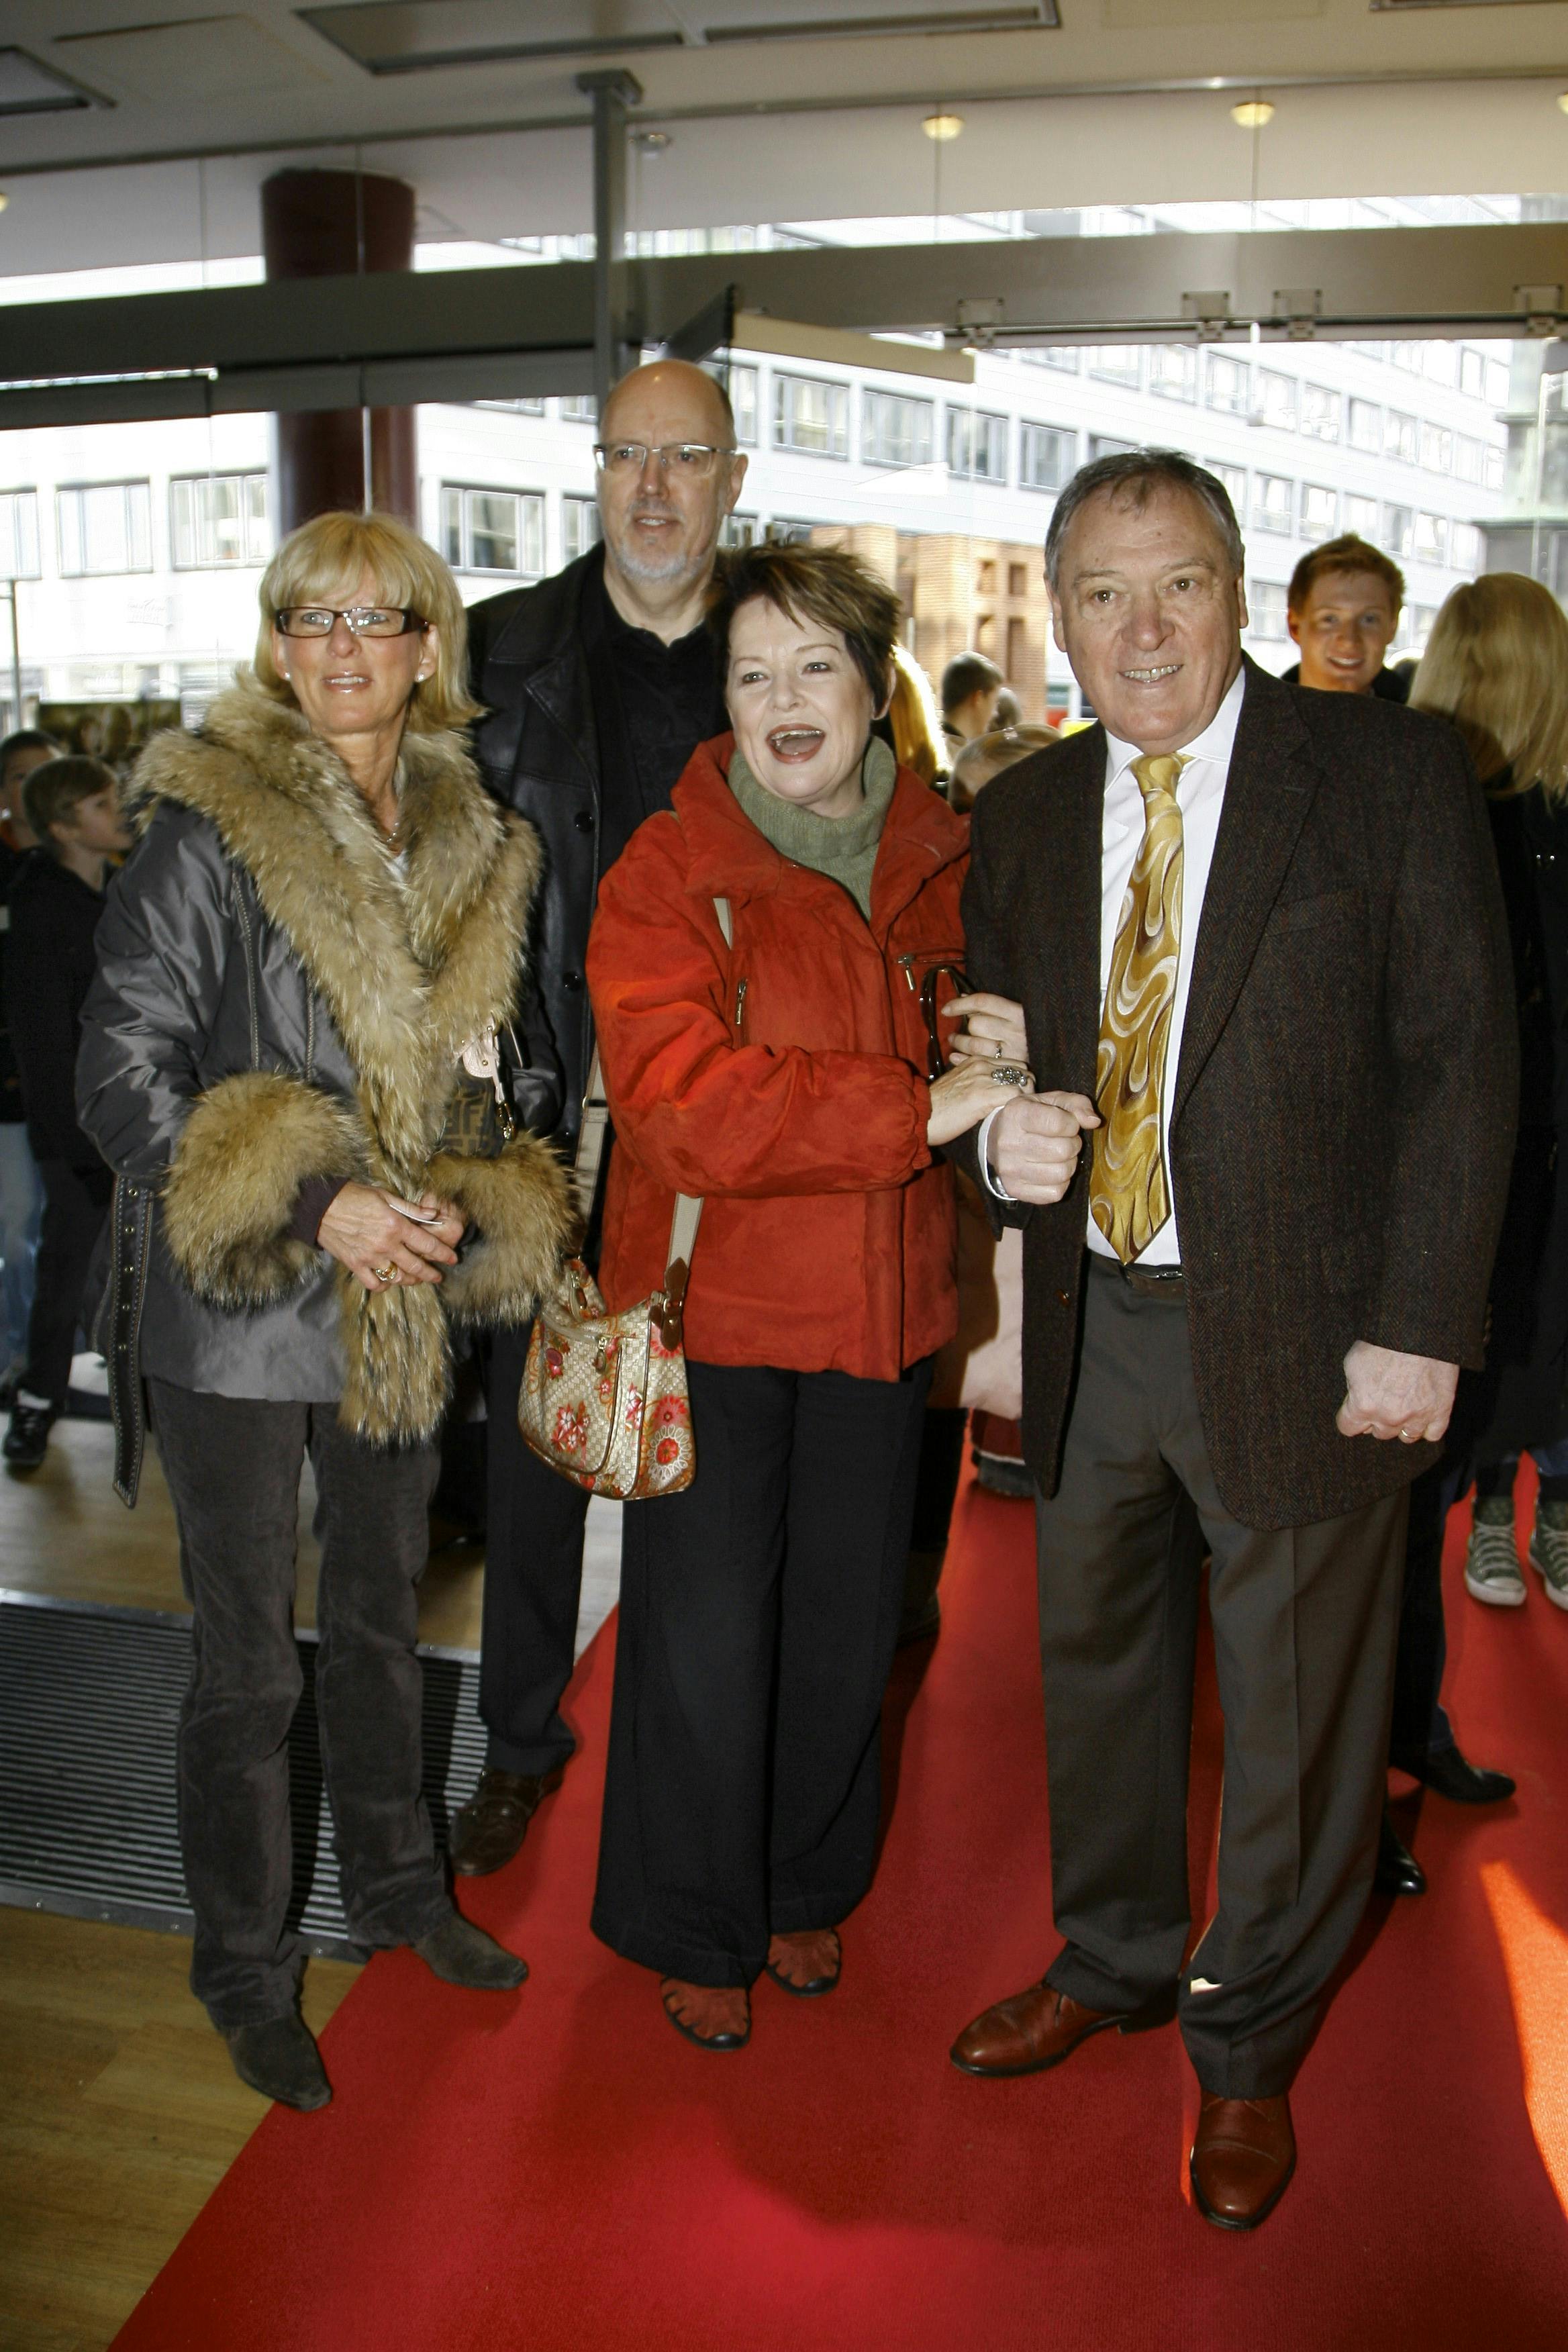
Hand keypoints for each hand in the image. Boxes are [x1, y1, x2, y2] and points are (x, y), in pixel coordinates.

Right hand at [317, 1182, 463, 1292]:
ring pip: (398, 1277)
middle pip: (416, 1266)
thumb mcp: (385, 1196)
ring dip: (411, 1280)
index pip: (427, 1244)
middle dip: (431, 1273)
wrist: (322, 1207)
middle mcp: (386, 1244)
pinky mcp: (356, 1265)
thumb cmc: (354, 1196)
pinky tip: (389, 1280)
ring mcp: (371, 1257)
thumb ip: (411, 1208)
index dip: (443, 1253)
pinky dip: (384, 1284)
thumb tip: (434, 1213)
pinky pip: (375, 1283)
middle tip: (438, 1276)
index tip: (452, 1258)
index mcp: (396, 1225)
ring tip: (416, 1279)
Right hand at [926, 1056, 1031, 1148]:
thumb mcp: (958, 1084)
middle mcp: (981, 1064)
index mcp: (975, 1060)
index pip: (1013, 1063)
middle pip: (1022, 1069)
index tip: (1017, 1096)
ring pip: (1023, 1081)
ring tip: (1018, 1112)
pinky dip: (1018, 1105)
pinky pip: (1015, 1094)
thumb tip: (996, 1091)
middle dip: (1026, 1087)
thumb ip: (977, 1081)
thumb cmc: (936, 1106)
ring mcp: (983, 1078)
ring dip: (1025, 1097)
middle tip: (1021, 1105)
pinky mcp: (983, 1094)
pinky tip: (1012, 1116)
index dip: (1019, 1080)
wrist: (919, 1115)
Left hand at [943, 993, 1027, 1068]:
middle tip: (958, 1029)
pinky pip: (977, 1062)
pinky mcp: (1008, 1069)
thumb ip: (991, 1005)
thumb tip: (962, 996)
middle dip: (965, 1025)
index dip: (961, 1004)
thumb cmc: (1028, 1030)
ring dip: (959, 1042)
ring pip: (973, 1044)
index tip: (946, 1009)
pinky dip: (962, 1059)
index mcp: (1019, 1013)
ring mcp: (1012, 1052)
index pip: (983, 1002)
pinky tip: (955, 1056)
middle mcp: (1016, 1032)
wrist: (1053, 1056)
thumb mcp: (1016, 1013)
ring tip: (955, 1040)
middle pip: (976, 1023)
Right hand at [988, 1091, 1098, 1203]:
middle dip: (1072, 1144)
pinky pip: (1055, 1193)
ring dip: (1068, 1164)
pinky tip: (1051, 1170)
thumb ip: (1077, 1105)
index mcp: (1016, 1114)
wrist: (997, 1139)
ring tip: (1059, 1156)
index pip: (1058, 1124)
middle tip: (1064, 1141)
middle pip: (1063, 1151)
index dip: (1072, 1124)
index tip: (1067, 1123)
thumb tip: (1094, 1122)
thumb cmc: (1032, 1117)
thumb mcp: (1052, 1101)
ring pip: (1062, 1173)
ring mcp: (1009, 1169)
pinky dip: (1060, 1183)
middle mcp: (1009, 1142)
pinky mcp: (1015, 1190)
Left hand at [1336, 1340, 1457, 1444]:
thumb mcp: (1353, 1361)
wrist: (1419, 1330)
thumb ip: (1352, 1387)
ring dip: (1403, 1425)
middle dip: (1378, 1419)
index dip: (1351, 1418)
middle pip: (1379, 1433)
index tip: (1355, 1411)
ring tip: (1404, 1407)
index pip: (1348, 1428)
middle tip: (1383, 1401)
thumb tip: (1355, 1399)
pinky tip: (1423, 1414)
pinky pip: (1432, 1435)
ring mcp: (1417, 1417)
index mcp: (1363, 1405)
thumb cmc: (1383, 1340)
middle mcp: (1389, 1417)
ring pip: (1406, 1437)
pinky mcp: (1440, 1412)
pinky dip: (1427, 1427)